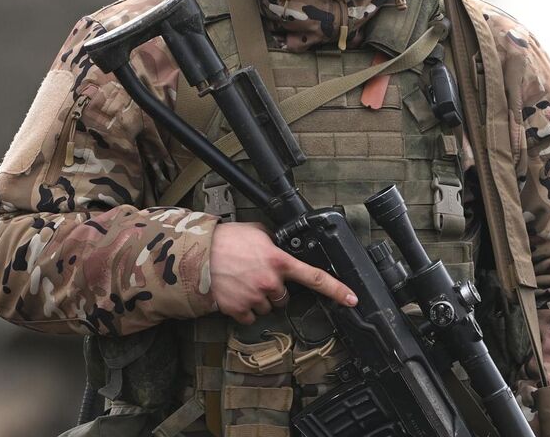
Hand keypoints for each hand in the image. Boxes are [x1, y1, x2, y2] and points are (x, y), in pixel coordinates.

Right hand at [209, 222, 356, 324]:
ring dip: (258, 299)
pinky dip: (244, 310)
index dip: (337, 289)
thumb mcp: (256, 231)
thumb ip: (273, 242)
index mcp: (279, 260)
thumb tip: (280, 245)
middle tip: (256, 276)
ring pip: (267, 308)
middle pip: (284, 297)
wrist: (197, 254)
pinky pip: (250, 318)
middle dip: (274, 290)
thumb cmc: (224, 240)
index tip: (352, 299)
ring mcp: (255, 297)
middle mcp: (270, 282)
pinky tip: (235, 294)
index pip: (315, 277)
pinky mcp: (238, 310)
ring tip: (242, 282)